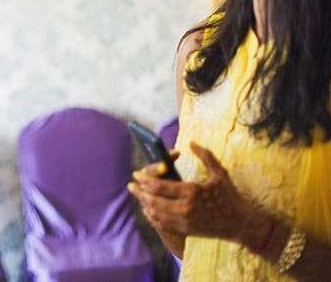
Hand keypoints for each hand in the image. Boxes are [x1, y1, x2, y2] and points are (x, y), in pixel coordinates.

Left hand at [129, 142, 255, 243]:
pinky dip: (153, 216)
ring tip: (138, 196)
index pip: (160, 186)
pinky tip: (150, 210)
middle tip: (131, 185)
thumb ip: (205, 156)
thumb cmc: (231, 197)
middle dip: (139, 192)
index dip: (145, 180)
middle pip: (153, 200)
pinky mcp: (186, 230)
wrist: (241, 224)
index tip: (136, 174)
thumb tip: (191, 143)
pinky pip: (163, 224)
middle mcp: (186, 208)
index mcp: (192, 192)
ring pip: (156, 213)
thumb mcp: (220, 174)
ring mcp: (185, 221)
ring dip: (144, 204)